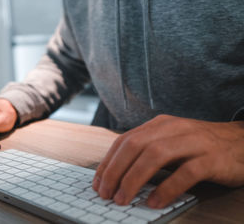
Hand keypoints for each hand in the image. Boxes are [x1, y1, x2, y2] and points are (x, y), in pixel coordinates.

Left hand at [92, 114, 243, 207]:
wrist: (242, 142)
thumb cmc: (200, 146)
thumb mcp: (170, 143)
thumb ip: (147, 153)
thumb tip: (119, 176)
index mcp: (160, 125)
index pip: (125, 140)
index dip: (108, 162)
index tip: (98, 182)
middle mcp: (174, 129)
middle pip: (135, 146)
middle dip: (115, 171)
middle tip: (105, 193)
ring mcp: (193, 142)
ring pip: (155, 156)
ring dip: (134, 179)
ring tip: (122, 199)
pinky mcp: (212, 159)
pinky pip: (185, 173)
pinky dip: (167, 188)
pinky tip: (154, 202)